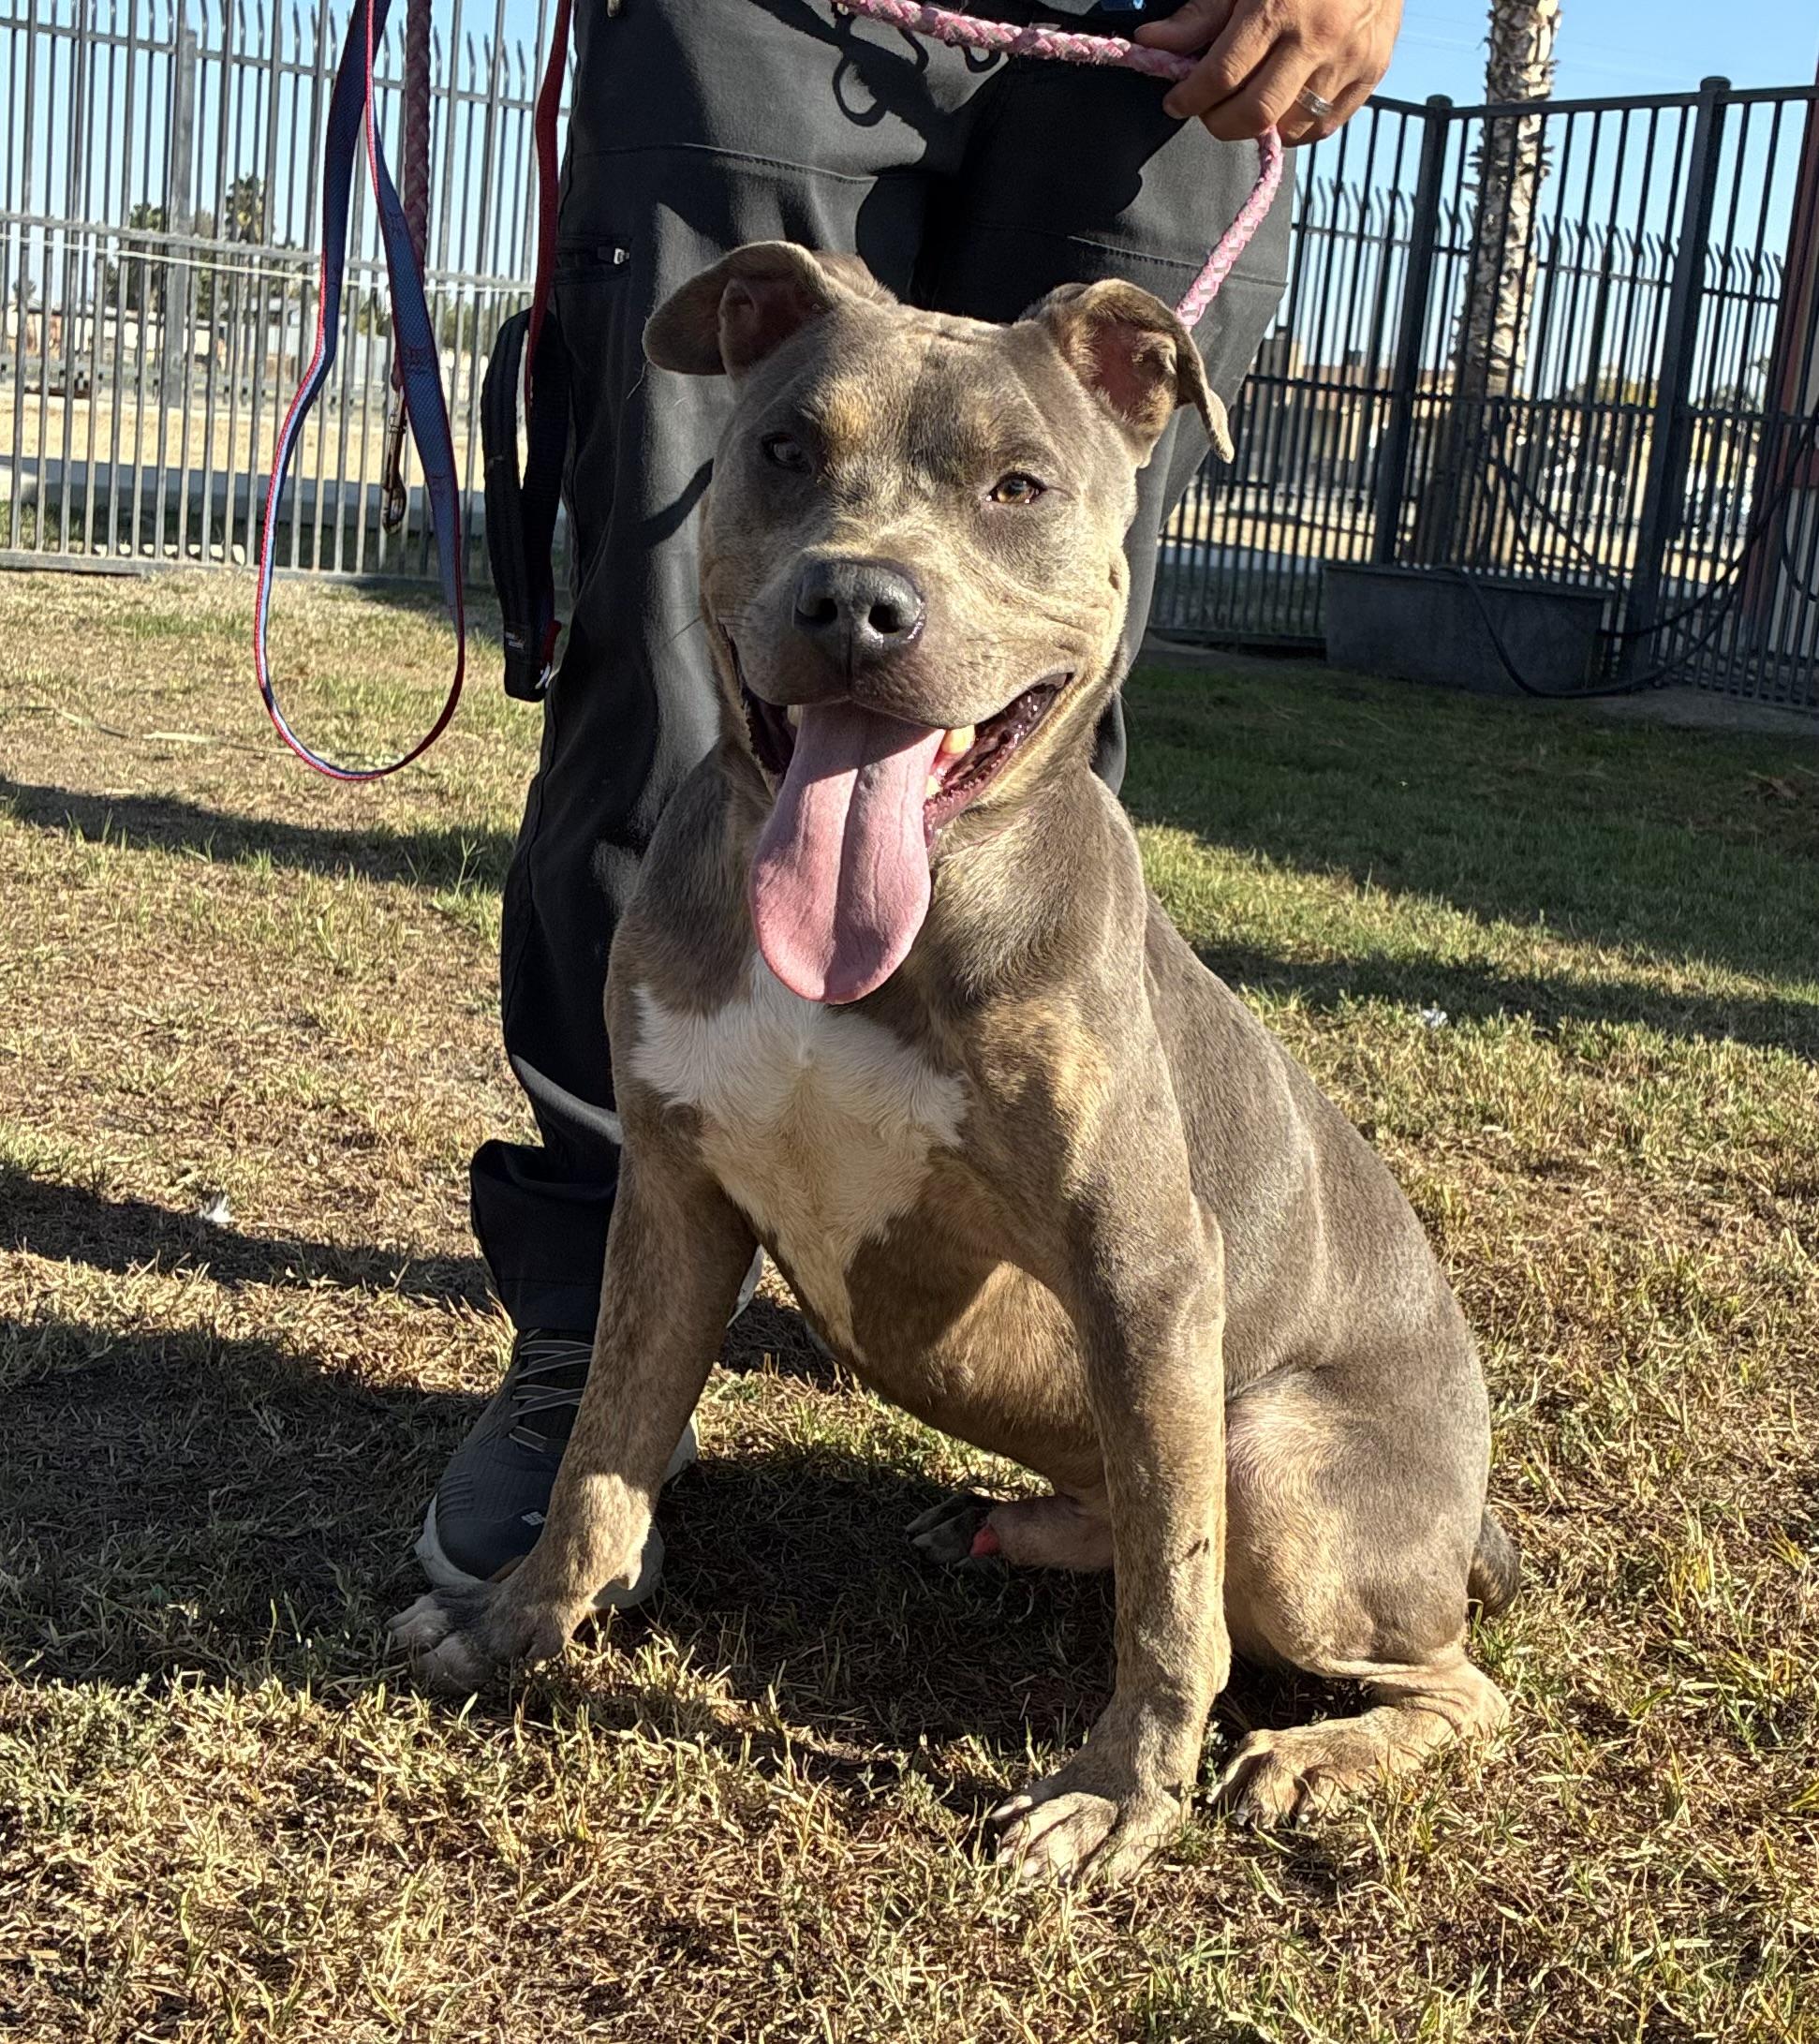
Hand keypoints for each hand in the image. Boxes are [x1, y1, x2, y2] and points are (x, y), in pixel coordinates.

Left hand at [1136, 0, 1403, 144]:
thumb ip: (1201, 13)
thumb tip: (1155, 41)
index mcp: (1280, 6)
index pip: (1222, 76)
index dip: (1190, 97)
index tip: (1176, 100)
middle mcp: (1317, 38)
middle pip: (1255, 114)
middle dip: (1219, 122)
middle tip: (1209, 108)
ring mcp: (1349, 59)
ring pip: (1290, 128)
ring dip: (1259, 126)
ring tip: (1249, 100)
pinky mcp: (1373, 72)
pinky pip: (1325, 125)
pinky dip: (1296, 125)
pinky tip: (1283, 102)